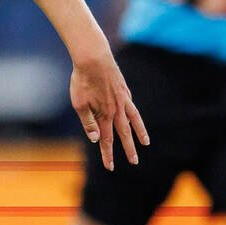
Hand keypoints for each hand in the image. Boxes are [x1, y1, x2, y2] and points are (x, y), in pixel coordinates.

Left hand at [70, 51, 148, 170]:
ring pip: (133, 120)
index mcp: (104, 115)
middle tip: (134, 162)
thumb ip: (88, 123)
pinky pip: (131, 106)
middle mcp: (116, 109)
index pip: (107, 141)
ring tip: (146, 143)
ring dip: (139, 133)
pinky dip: (134, 115)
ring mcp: (122, 99)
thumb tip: (97, 139)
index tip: (111, 168)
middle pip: (124, 134)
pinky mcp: (124, 89)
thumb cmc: (82, 80)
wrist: (93, 57)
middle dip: (129, 149)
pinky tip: (134, 118)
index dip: (108, 155)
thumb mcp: (79, 103)